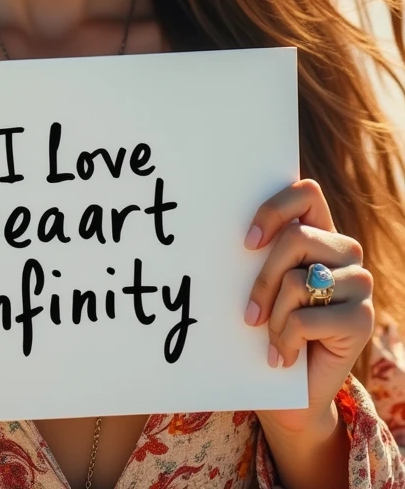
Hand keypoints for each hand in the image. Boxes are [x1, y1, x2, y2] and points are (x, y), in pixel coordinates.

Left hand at [243, 178, 373, 435]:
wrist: (291, 393)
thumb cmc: (268, 329)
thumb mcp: (262, 285)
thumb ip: (258, 254)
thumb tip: (224, 229)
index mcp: (320, 233)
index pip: (306, 193)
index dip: (274, 210)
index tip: (247, 243)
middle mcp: (345, 252)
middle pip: (295, 238)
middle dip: (263, 279)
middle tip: (249, 315)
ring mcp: (359, 284)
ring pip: (297, 281)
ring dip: (275, 317)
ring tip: (272, 338)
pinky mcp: (362, 319)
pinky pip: (306, 318)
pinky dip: (285, 341)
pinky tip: (286, 356)